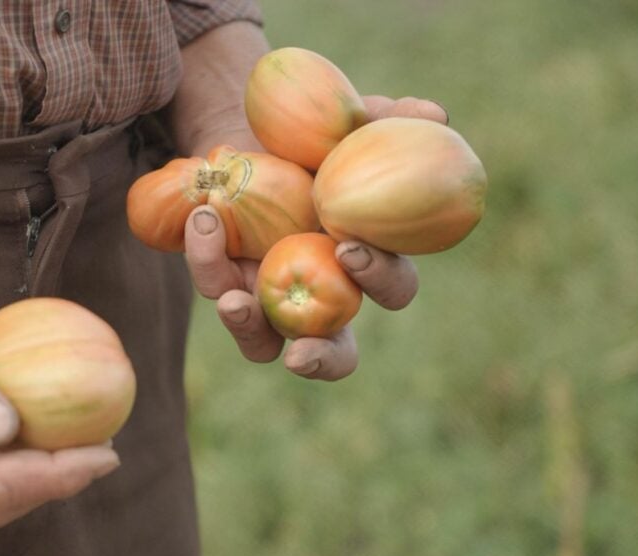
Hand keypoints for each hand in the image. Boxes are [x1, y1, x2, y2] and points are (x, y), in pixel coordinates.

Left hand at [183, 96, 443, 380]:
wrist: (246, 132)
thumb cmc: (311, 138)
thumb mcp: (347, 123)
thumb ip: (385, 119)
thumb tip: (433, 113)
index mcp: (368, 261)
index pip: (393, 289)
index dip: (382, 279)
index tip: (350, 249)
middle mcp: (323, 293)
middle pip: (337, 353)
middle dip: (323, 359)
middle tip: (301, 355)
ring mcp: (270, 297)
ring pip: (263, 345)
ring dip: (248, 330)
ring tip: (231, 301)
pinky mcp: (224, 282)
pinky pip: (216, 286)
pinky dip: (207, 259)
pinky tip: (204, 219)